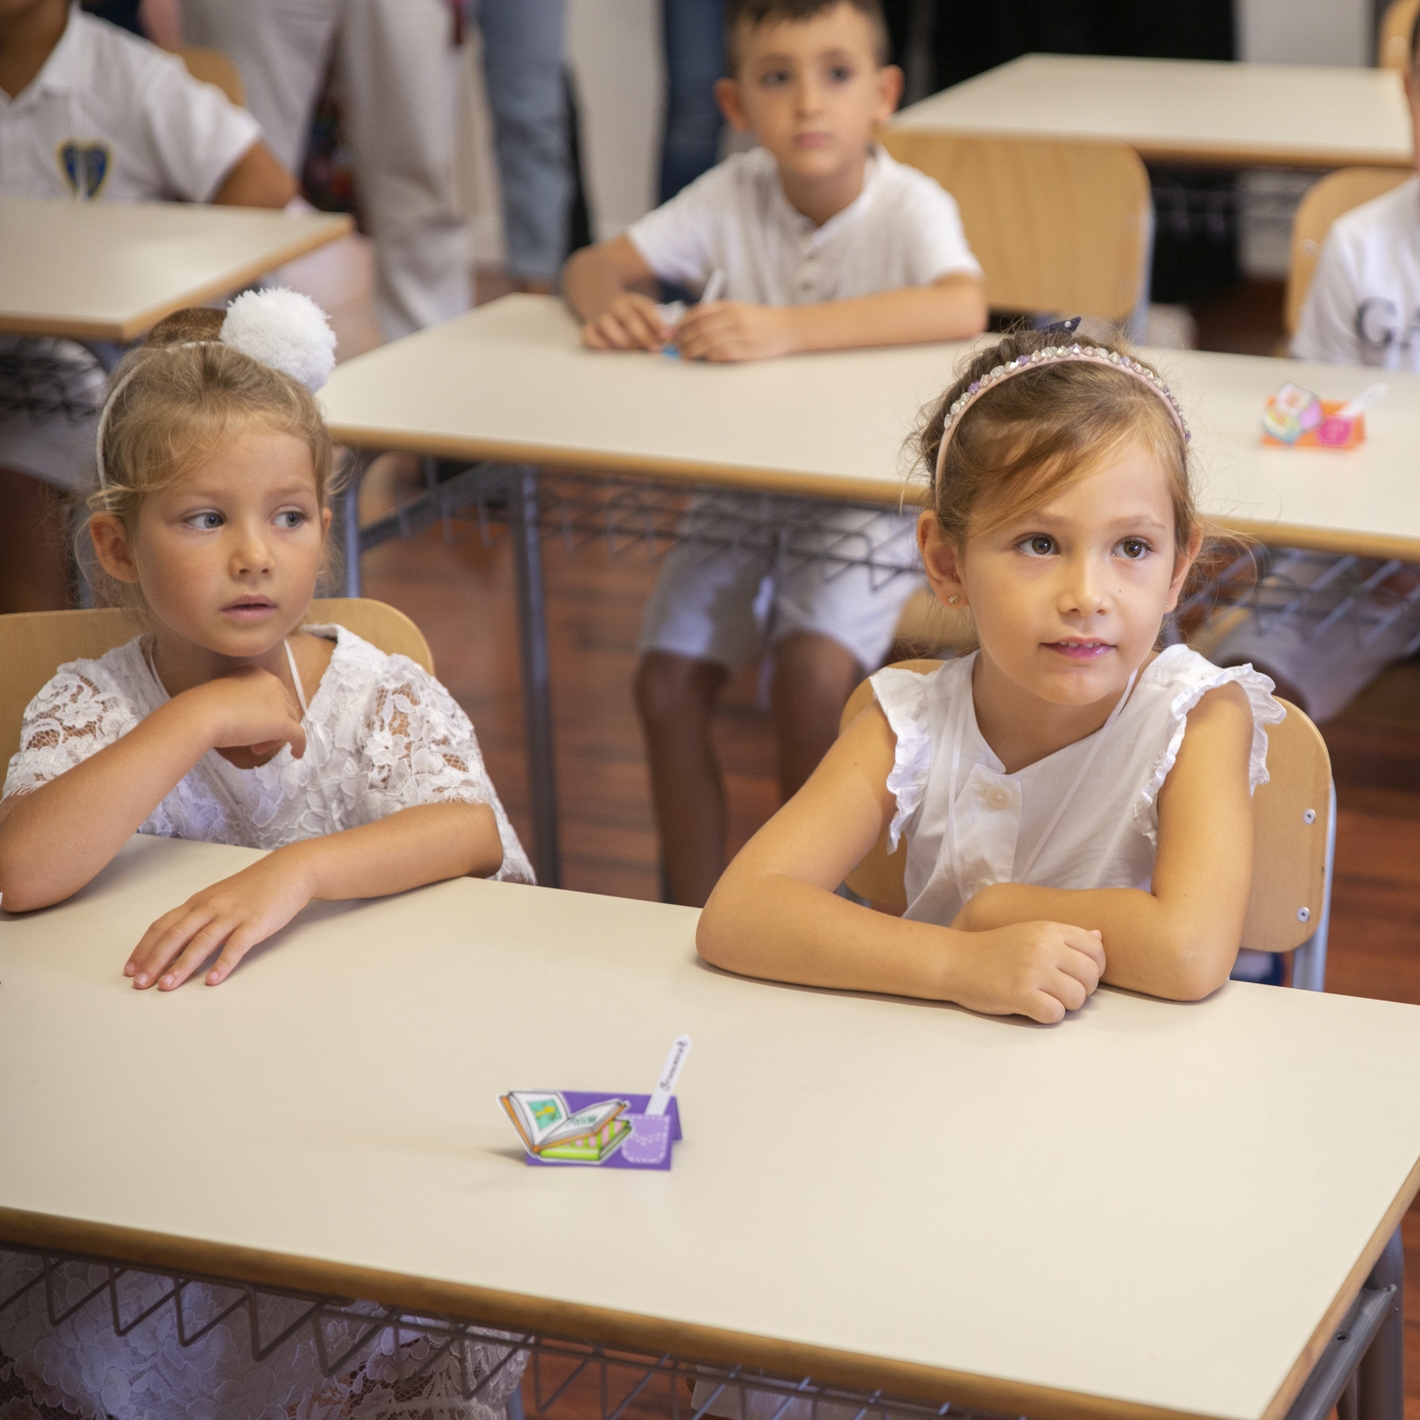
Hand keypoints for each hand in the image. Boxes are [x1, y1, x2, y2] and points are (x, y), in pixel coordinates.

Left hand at [125, 847, 315, 989]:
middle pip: (175, 935)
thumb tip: (176, 946)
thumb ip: (199, 918)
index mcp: (198, 902)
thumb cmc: (254, 887)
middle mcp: (210, 907)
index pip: (163, 926)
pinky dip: (222, 963)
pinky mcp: (255, 923)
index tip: (131, 969)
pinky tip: (213, 980)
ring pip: (200, 941)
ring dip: (181, 965)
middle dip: (154, 961)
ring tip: (167, 986)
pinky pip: (236, 946)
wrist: (289, 871)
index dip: (144, 948)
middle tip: (140, 983)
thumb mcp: (219, 898)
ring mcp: (233, 914)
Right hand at [183, 665, 305, 767]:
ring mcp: (280, 703)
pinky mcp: (283, 723)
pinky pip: (299, 735)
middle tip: (253, 740)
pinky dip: (299, 745)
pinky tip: (296, 754)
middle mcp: (273, 683)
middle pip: (282, 707)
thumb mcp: (225, 696)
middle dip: (270, 725)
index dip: (264, 711)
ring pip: (289, 721)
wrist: (203, 714)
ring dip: (275, 736)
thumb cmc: (205, 705)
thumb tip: (246, 718)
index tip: (249, 724)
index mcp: (257, 673)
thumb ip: (240, 701)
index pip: (271, 694)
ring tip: (256, 748)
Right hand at [581, 292, 668, 350]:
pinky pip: (589, 335)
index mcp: (632, 300)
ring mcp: (601, 316)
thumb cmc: (630, 312)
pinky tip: (609, 350)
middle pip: (629, 318)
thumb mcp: (643, 310)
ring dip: (622, 340)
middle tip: (655, 349)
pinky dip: (597, 344)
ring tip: (634, 350)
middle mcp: (615, 306)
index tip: (667, 336)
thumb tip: (670, 337)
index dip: (657, 322)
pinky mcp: (589, 327)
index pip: (645, 308)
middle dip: (644, 335)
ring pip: (608, 325)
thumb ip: (656, 322)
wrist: (600, 298)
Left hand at [673, 301, 793, 361]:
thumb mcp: (740, 311)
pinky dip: (707, 356)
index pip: (699, 314)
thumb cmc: (762, 322)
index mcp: (730, 307)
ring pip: (707, 342)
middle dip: (682, 338)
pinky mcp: (746, 351)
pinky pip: (721, 353)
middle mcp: (733, 318)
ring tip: (682, 355)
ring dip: (691, 350)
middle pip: (699, 328)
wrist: (788, 328)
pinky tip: (700, 359)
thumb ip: (718, 317)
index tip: (672, 332)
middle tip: (673, 346)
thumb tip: (693, 327)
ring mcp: (740, 335)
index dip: (682, 323)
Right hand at [944, 921, 1105, 1024]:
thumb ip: (1065, 936)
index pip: (1096, 948)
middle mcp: (1044, 947)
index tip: (1078, 974)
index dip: (1095, 967)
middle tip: (1061, 990)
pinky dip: (1047, 1015)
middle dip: (1082, 989)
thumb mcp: (1030, 932)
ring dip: (1065, 1004)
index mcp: (1049, 929)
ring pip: (1077, 998)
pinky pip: (1055, 1014)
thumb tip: (1100, 937)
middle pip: (1091, 977)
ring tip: (1046, 998)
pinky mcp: (1019, 995)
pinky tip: (1032, 1007)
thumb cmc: (994, 949)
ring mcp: (1032, 971)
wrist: (956, 960)